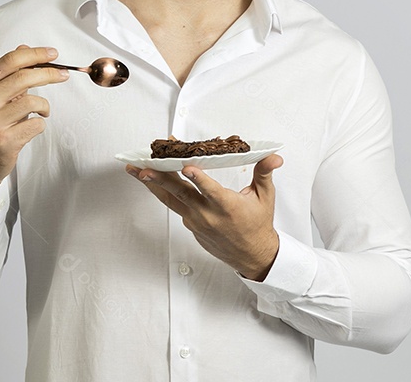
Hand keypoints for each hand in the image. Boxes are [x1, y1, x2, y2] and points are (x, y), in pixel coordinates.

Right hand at [0, 45, 68, 201]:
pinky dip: (40, 124)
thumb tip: (25, 49)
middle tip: (63, 75)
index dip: (35, 54)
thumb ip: (9, 75)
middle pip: (23, 77)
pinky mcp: (5, 141)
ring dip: (44, 105)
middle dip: (49, 73)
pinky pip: (36, 124)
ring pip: (32, 101)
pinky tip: (31, 128)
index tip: (53, 54)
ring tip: (42, 111)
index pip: (10, 61)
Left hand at [126, 154, 283, 280]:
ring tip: (135, 171)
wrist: (252, 255)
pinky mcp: (190, 225)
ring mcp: (196, 221)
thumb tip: (275, 155)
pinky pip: (175, 206)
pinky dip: (164, 192)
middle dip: (160, 179)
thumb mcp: (265, 197)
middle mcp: (208, 215)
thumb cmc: (258, 224)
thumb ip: (264, 173)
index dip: (199, 178)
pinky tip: (152, 179)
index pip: (211, 190)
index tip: (187, 167)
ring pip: (170, 200)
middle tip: (143, 166)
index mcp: (228, 206)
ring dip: (152, 185)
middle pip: (180, 193)